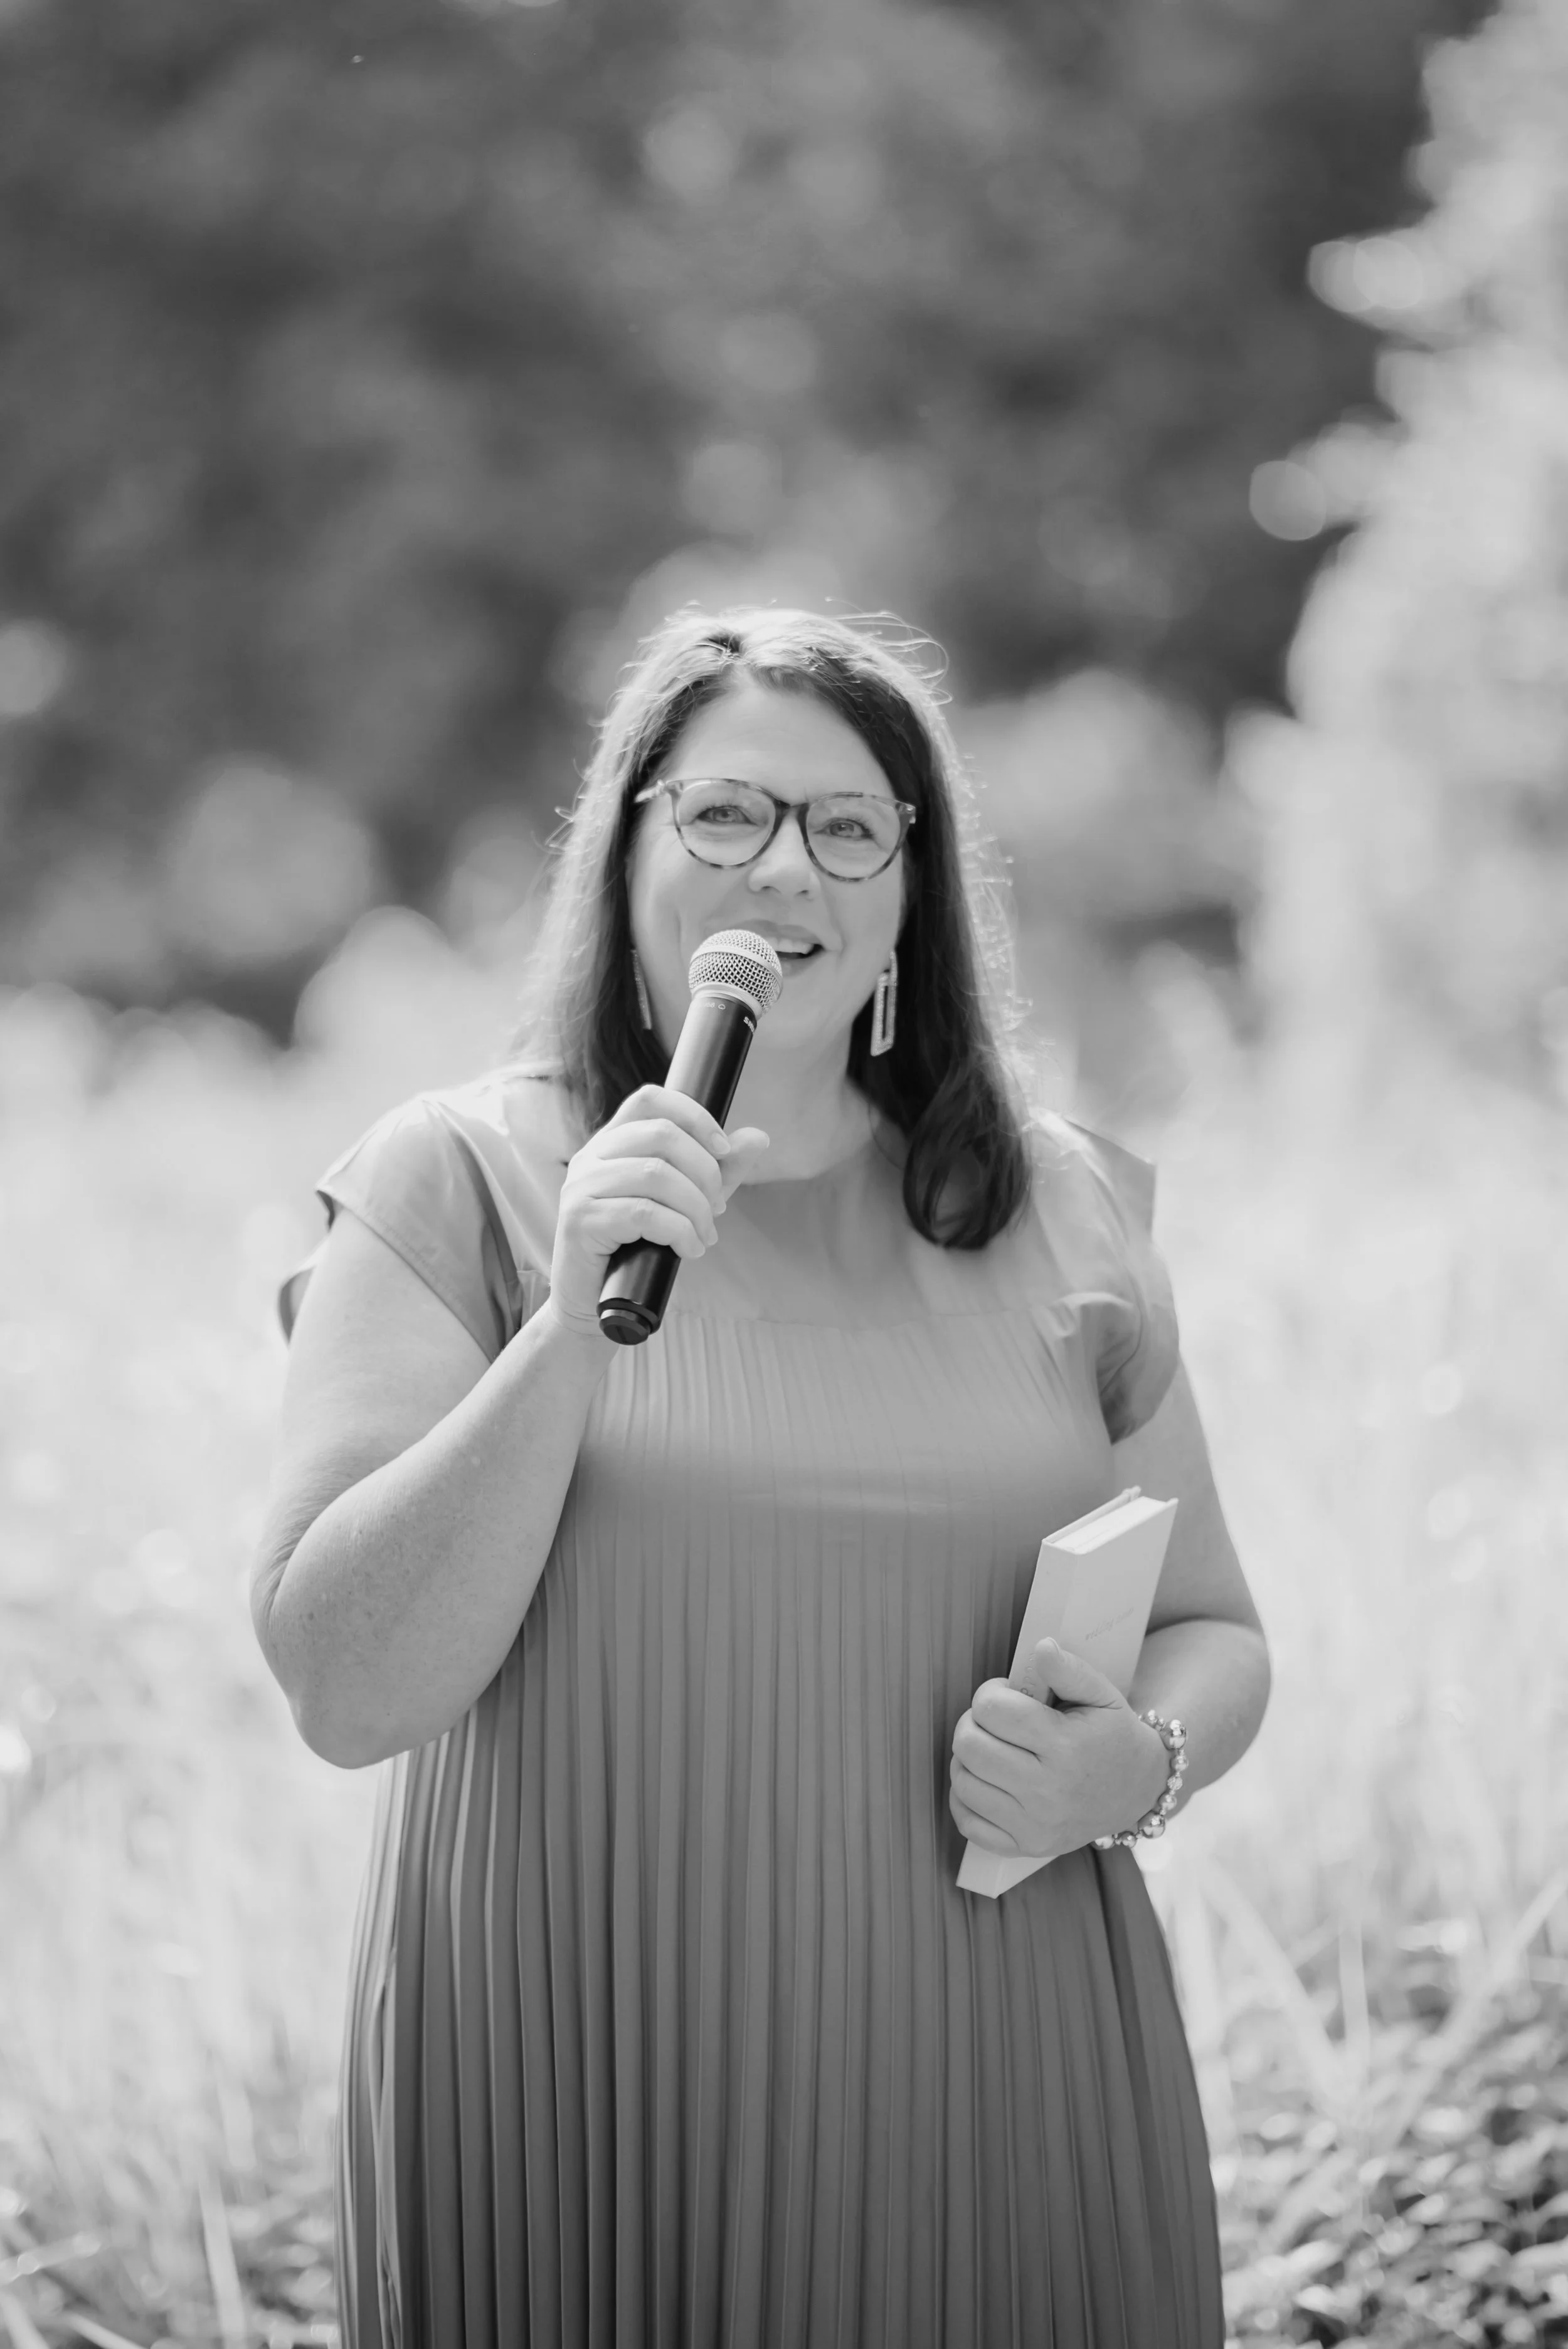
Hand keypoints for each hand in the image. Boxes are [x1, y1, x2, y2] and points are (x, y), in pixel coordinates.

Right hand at [547, 1083, 770, 1332]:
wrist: (594, 1304)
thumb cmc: (637, 1250)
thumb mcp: (684, 1204)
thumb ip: (718, 1171)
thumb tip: (759, 1137)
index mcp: (611, 1143)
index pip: (650, 1099)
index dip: (694, 1116)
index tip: (723, 1150)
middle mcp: (590, 1157)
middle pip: (662, 1134)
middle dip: (705, 1171)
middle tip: (716, 1208)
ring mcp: (580, 1186)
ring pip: (656, 1174)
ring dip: (696, 1208)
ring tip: (704, 1236)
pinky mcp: (579, 1220)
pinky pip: (644, 1213)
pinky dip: (679, 1232)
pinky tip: (689, 1249)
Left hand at [948, 1639, 1169, 1862]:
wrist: (1138, 1791)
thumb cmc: (1111, 1735)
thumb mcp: (1101, 1693)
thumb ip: (1067, 1668)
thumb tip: (1040, 1647)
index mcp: (1064, 1747)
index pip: (993, 1710)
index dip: (991, 1692)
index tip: (1008, 1694)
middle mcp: (1047, 1791)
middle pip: (969, 1746)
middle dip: (973, 1721)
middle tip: (995, 1719)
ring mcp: (1034, 1825)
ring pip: (963, 1782)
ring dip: (967, 1757)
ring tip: (992, 1747)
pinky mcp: (1025, 1847)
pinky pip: (967, 1823)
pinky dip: (965, 1798)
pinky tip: (985, 1780)